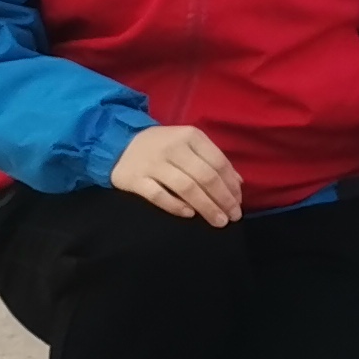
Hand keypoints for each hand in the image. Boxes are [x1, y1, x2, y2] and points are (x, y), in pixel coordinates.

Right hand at [110, 123, 242, 225]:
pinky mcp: (135, 179)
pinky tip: (189, 215)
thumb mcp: (190, 145)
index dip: (231, 185)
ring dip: (206, 206)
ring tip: (218, 221)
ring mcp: (153, 163)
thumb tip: (238, 183)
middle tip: (232, 217)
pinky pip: (158, 196)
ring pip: (186, 187)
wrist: (120, 144)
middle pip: (205, 176)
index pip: (218, 162)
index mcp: (191, 136)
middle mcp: (173, 147)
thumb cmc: (164, 147)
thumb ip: (213, 160)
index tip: (238, 203)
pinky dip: (176, 206)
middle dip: (223, 199)